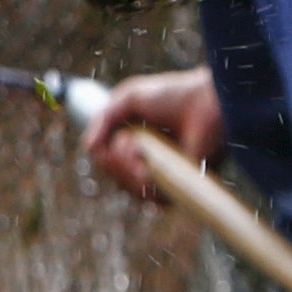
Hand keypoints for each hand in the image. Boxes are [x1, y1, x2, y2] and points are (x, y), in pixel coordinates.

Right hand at [83, 65, 224, 200]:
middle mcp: (149, 162)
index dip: (105, 155)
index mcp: (137, 141)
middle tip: (131, 141)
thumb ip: (103, 119)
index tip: (113, 139)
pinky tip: (145, 164)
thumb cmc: (172, 96)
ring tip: (139, 149)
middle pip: (115, 176)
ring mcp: (163, 176)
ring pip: (128, 187)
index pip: (109, 161)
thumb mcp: (128, 98)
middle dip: (115, 160)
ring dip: (125, 168)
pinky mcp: (178, 187)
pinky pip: (150, 196)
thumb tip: (87, 148)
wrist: (204, 103)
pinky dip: (141, 181)